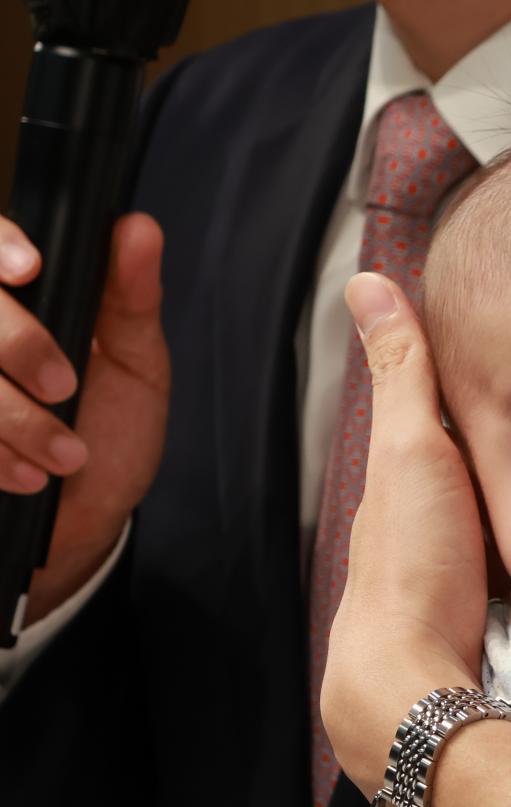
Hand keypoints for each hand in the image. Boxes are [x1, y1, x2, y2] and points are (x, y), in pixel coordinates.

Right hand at [0, 215, 169, 623]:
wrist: (84, 516)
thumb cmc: (109, 428)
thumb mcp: (135, 362)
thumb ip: (132, 296)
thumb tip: (139, 228)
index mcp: (20, 296)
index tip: (30, 270)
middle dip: (16, 345)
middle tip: (65, 388)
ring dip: (10, 417)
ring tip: (66, 455)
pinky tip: (27, 476)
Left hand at [320, 273, 487, 795]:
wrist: (420, 680)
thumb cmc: (409, 560)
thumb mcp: (411, 448)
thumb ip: (405, 372)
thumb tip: (367, 279)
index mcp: (412, 488)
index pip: (450, 425)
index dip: (487, 390)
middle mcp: (439, 533)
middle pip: (490, 479)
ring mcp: (473, 582)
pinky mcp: (510, 621)